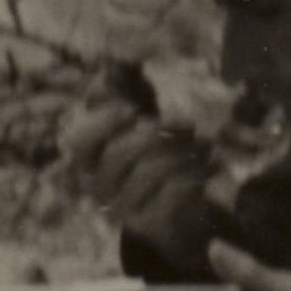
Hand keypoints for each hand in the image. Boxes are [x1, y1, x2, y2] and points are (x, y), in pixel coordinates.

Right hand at [57, 95, 213, 263]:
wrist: (175, 219)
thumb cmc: (154, 163)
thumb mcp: (140, 131)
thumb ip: (125, 99)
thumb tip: (113, 65)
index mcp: (91, 163)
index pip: (80, 142)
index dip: (103, 122)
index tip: (132, 109)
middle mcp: (100, 187)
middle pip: (119, 154)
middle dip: (156, 134)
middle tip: (187, 125)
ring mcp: (123, 209)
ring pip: (148, 172)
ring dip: (182, 152)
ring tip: (206, 144)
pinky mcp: (151, 225)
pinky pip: (171, 195)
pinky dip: (195, 174)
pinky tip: (210, 165)